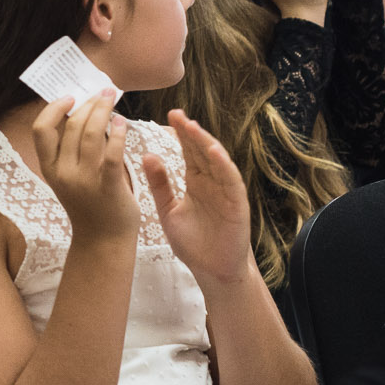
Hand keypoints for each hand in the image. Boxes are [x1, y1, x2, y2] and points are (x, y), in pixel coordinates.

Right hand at [31, 92, 138, 244]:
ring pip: (91, 134)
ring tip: (112, 101)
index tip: (70, 97)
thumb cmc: (90, 205)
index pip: (41, 130)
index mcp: (50, 170)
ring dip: (103, 111)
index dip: (53, 108)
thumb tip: (83, 114)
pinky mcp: (108, 186)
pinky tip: (122, 123)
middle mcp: (64, 173)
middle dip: (88, 103)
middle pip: (71, 126)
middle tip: (102, 93)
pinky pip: (113, 153)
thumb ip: (71, 151)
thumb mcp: (69, 178)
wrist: (103, 241)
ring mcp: (85, 181)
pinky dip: (118, 133)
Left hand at [143, 112, 255, 283]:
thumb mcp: (168, 211)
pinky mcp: (237, 203)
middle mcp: (212, 182)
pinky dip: (223, 165)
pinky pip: (230, 180)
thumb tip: (147, 155)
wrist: (212, 271)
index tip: (169, 116)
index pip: (189, 152)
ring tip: (192, 127)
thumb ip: (159, 185)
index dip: (181, 134)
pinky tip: (213, 151)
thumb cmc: (193, 243)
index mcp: (196, 182)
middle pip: (202, 151)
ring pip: (217, 161)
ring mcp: (226, 191)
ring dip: (206, 143)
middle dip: (190, 132)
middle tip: (176, 113)